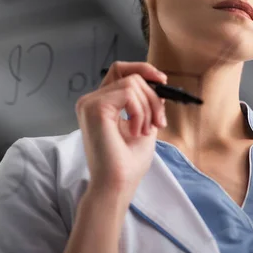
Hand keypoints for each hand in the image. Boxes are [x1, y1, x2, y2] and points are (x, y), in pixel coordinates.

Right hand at [75, 61, 167, 202]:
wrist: (118, 184)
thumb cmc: (128, 162)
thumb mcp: (145, 123)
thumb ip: (147, 102)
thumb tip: (157, 82)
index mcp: (102, 104)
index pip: (120, 70)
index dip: (143, 69)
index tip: (162, 81)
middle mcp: (91, 100)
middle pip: (131, 76)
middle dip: (153, 97)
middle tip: (158, 122)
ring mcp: (90, 103)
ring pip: (132, 83)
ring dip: (148, 108)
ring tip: (143, 131)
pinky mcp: (94, 107)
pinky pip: (128, 93)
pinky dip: (139, 111)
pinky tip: (135, 131)